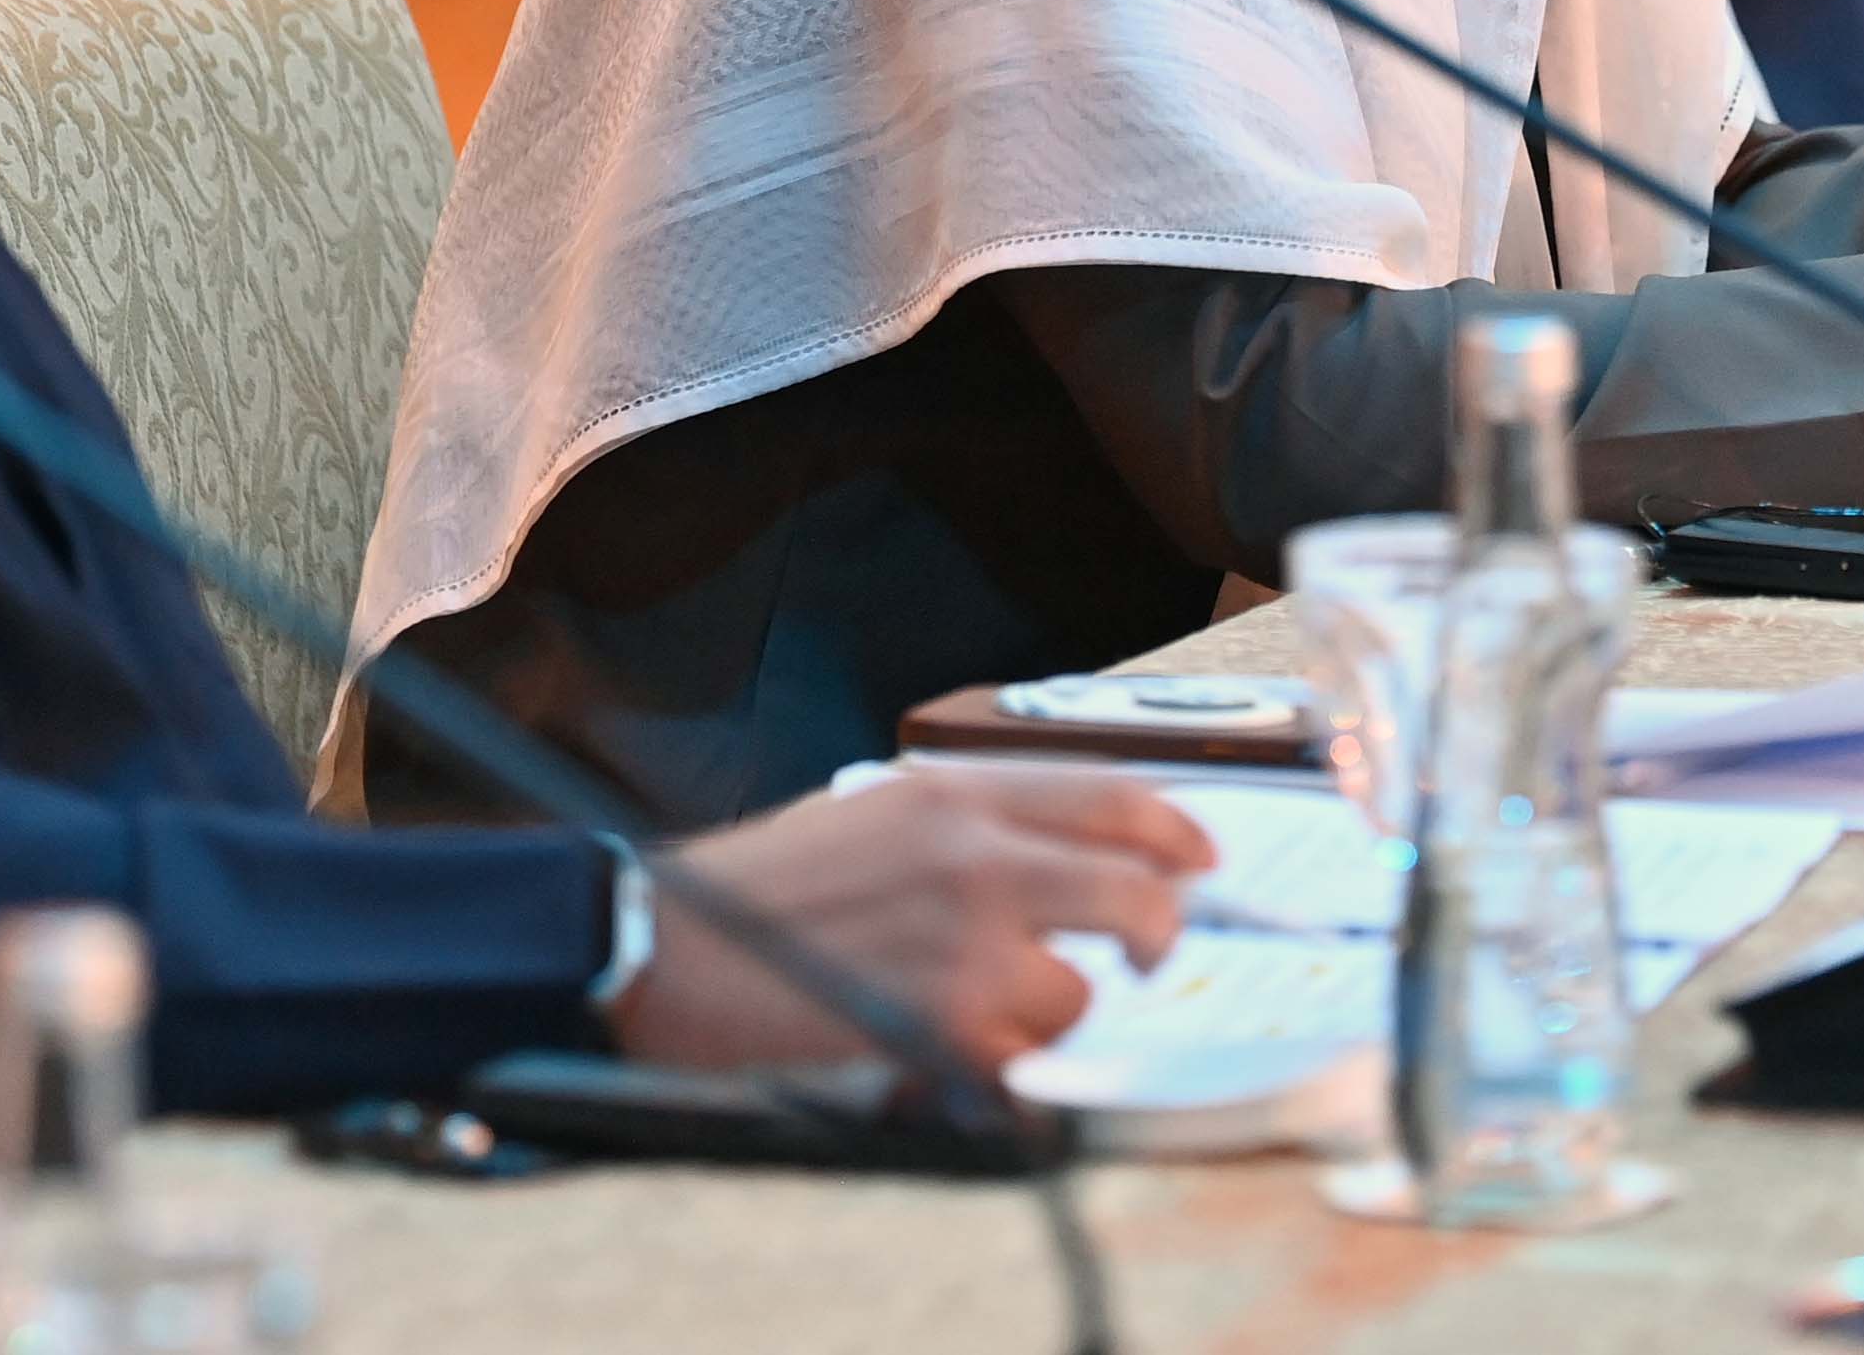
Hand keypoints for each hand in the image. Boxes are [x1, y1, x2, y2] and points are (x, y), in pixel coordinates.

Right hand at [612, 762, 1214, 1075]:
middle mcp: (976, 856)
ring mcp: (968, 944)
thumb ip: (968, 825)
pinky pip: (1021, 1060)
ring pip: (1079, 990)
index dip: (1174, 830)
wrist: (662, 951)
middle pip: (1134, 891)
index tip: (1200, 858)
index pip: (1111, 796)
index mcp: (952, 794)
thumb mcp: (870, 814)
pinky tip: (950, 1054)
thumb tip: (1059, 856)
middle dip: (1160, 931)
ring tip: (982, 1013)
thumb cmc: (754, 891)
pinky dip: (1000, 1068)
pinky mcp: (946, 1026)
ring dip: (1048, 1012)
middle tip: (1154, 953)